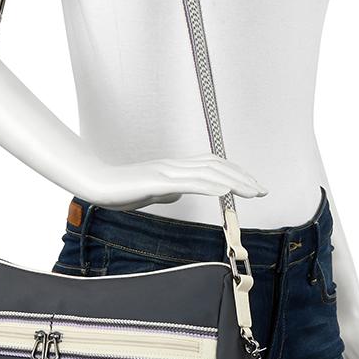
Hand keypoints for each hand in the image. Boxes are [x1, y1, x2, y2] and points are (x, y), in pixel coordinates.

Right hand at [79, 155, 267, 210]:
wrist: (96, 184)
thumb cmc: (120, 188)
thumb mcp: (151, 192)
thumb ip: (167, 190)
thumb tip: (180, 194)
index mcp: (175, 168)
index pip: (212, 165)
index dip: (235, 173)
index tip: (252, 186)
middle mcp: (175, 165)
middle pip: (216, 166)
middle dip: (242, 177)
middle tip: (263, 191)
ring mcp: (166, 171)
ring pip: (208, 171)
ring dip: (234, 181)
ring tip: (252, 192)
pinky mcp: (157, 181)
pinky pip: (188, 182)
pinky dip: (210, 185)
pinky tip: (225, 192)